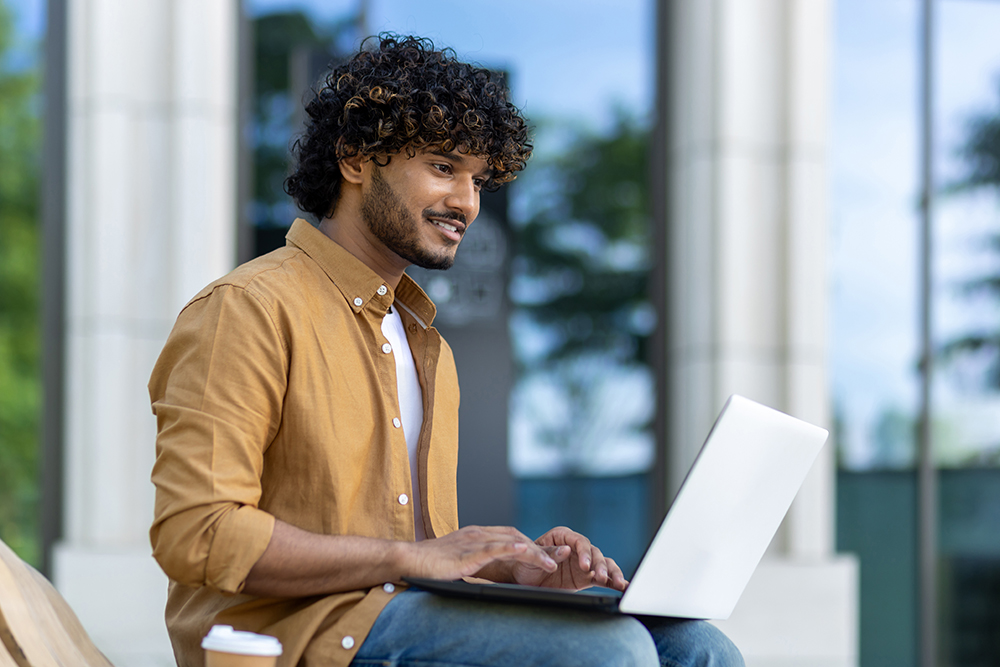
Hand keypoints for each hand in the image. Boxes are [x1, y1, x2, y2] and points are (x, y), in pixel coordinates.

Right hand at [402, 525, 559, 580]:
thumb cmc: (429, 565)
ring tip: (551, 563)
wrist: (407, 560)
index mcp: (477, 535)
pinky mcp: (466, 553)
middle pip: (516, 537)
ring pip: (510, 542)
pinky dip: (511, 548)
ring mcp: (472, 541)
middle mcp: (478, 534)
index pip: (511, 537)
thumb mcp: (458, 563)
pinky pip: (493, 548)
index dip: (531, 546)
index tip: (548, 557)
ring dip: (533, 552)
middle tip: (559, 560)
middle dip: (540, 549)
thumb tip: (486, 579)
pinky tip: (525, 551)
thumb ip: (474, 565)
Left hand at [509, 526, 627, 591]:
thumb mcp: (532, 558)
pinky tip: (624, 587)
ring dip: (611, 572)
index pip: (579, 541)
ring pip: (603, 563)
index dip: (585, 552)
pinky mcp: (587, 577)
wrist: (523, 580)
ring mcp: (583, 562)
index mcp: (562, 536)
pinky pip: (604, 578)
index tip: (585, 566)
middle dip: (599, 565)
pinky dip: (614, 582)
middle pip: (594, 553)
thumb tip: (566, 550)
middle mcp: (576, 547)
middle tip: (600, 576)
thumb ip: (549, 554)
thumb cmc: (525, 564)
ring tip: (617, 583)